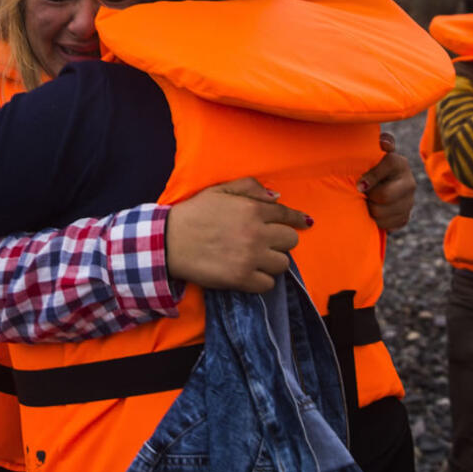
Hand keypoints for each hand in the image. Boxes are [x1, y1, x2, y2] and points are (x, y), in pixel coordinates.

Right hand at [166, 178, 310, 292]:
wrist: (169, 241)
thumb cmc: (194, 213)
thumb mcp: (220, 190)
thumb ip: (250, 188)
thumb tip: (277, 197)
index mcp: (252, 209)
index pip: (287, 215)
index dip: (296, 219)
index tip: (303, 223)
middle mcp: (257, 233)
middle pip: (291, 241)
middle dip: (281, 240)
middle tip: (266, 242)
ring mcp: (251, 257)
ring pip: (283, 264)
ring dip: (272, 261)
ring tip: (257, 259)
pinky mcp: (241, 278)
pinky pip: (268, 284)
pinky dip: (262, 280)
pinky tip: (250, 273)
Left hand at [359, 133, 415, 231]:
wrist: (378, 186)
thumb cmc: (369, 165)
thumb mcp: (372, 152)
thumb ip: (379, 143)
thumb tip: (384, 143)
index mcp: (399, 163)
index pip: (388, 167)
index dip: (370, 178)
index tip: (359, 185)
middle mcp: (409, 182)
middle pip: (384, 195)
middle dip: (369, 196)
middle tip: (362, 194)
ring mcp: (409, 201)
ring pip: (381, 212)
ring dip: (369, 209)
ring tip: (366, 202)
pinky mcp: (404, 217)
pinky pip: (387, 225)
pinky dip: (376, 221)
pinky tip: (373, 212)